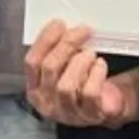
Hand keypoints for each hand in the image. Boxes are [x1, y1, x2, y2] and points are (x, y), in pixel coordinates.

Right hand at [24, 21, 138, 127]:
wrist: (106, 106)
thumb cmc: (81, 82)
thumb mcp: (63, 68)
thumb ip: (57, 51)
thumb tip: (62, 27)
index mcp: (35, 88)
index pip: (32, 62)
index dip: (45, 40)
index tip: (59, 23)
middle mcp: (47, 103)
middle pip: (50, 69)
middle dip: (67, 45)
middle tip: (83, 31)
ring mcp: (67, 113)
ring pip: (66, 85)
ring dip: (80, 62)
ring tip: (90, 53)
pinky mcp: (89, 115)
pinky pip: (89, 94)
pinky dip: (96, 74)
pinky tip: (100, 65)